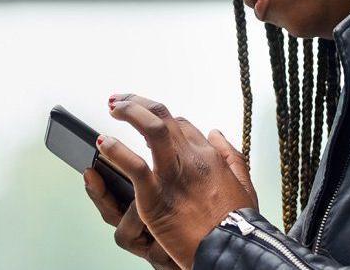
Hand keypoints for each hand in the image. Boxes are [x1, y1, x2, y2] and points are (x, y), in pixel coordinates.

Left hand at [97, 93, 257, 269]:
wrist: (234, 250)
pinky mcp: (157, 197)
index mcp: (210, 157)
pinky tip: (104, 143)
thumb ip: (231, 156)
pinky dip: (117, 151)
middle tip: (120, 100)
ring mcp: (174, 175)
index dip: (161, 119)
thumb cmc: (240, 225)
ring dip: (129, 111)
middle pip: (163, 117)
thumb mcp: (245, 184)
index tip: (148, 118)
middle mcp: (193, 158)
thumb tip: (216, 133)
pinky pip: (135, 166)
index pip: (181, 126)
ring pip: (152, 129)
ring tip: (113, 106)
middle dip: (138, 103)